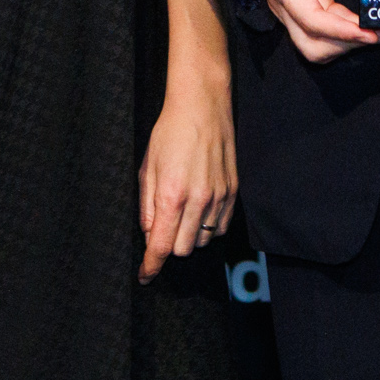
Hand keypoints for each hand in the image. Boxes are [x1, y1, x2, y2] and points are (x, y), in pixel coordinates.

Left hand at [138, 75, 238, 281]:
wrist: (202, 104)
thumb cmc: (170, 131)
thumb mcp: (148, 167)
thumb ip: (147, 205)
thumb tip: (149, 235)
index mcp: (171, 194)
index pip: (161, 246)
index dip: (151, 266)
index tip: (146, 275)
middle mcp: (198, 199)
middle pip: (182, 249)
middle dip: (168, 245)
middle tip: (162, 225)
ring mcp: (219, 196)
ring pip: (202, 240)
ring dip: (188, 236)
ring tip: (181, 212)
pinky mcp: (233, 190)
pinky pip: (221, 227)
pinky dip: (208, 227)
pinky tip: (199, 211)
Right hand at [236, 0, 379, 63]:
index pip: (311, 20)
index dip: (341, 30)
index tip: (368, 32)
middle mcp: (285, 3)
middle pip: (311, 45)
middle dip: (344, 45)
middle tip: (377, 34)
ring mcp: (292, 5)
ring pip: (315, 43)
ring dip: (342, 43)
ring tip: (373, 31)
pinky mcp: (302, 1)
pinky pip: (321, 26)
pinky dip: (341, 29)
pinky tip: (364, 20)